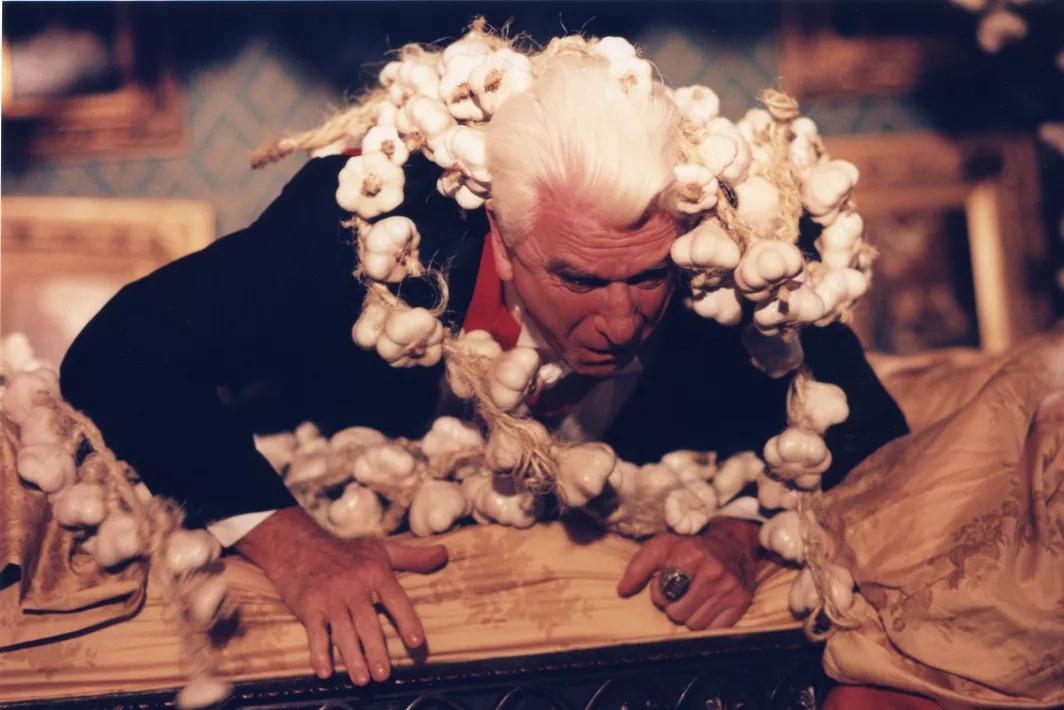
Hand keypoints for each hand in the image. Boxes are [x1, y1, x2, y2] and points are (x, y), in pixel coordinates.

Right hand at [235, 506, 446, 684]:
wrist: (300, 547)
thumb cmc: (348, 552)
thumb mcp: (382, 550)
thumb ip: (414, 557)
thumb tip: (444, 554)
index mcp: (376, 573)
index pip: (396, 599)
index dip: (407, 620)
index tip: (417, 642)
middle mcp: (353, 586)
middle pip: (367, 622)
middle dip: (375, 649)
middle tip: (384, 675)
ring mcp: (330, 597)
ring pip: (343, 631)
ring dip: (352, 657)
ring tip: (362, 679)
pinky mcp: (309, 606)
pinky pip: (315, 633)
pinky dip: (318, 653)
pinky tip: (325, 672)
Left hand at [617, 517, 758, 629]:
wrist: (732, 541)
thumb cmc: (690, 545)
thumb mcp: (660, 546)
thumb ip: (638, 568)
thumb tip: (622, 591)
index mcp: (690, 556)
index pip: (663, 596)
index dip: (659, 593)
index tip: (666, 582)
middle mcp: (713, 572)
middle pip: (678, 614)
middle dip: (674, 606)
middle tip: (680, 592)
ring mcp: (729, 588)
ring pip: (695, 625)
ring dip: (690, 615)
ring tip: (694, 597)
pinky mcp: (742, 601)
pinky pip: (715, 629)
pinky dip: (708, 622)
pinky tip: (707, 605)